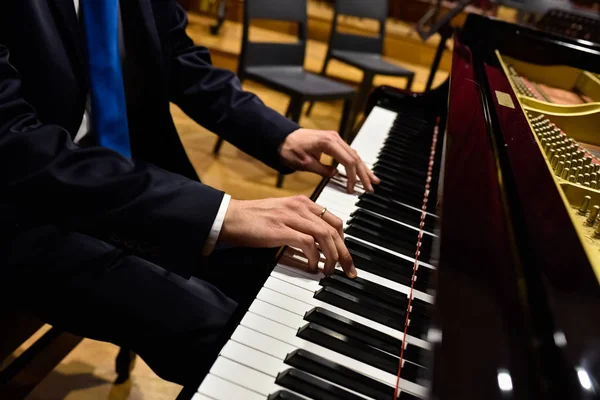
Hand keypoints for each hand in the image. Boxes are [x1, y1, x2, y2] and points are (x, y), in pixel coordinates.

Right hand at [219, 195, 356, 277]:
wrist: (230, 218)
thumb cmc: (253, 220)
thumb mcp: (282, 216)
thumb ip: (301, 225)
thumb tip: (316, 246)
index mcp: (302, 202)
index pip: (333, 220)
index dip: (343, 241)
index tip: (345, 257)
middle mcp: (300, 206)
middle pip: (333, 229)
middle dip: (344, 252)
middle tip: (348, 270)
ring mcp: (290, 217)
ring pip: (324, 235)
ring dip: (332, 256)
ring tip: (329, 270)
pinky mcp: (281, 229)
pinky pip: (307, 243)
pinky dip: (314, 257)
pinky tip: (312, 267)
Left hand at [279, 128, 379, 192]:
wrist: (281, 138)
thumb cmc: (289, 149)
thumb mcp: (304, 163)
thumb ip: (321, 170)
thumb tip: (335, 176)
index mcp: (328, 142)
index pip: (348, 161)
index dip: (352, 176)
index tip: (352, 189)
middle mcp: (334, 138)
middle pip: (355, 157)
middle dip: (363, 174)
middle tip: (371, 188)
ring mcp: (335, 139)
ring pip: (354, 155)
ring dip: (363, 169)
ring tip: (373, 181)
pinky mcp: (332, 142)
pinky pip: (348, 153)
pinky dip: (356, 164)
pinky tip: (362, 172)